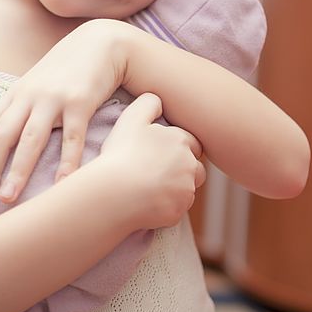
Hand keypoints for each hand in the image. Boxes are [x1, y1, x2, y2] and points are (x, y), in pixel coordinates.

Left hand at [0, 19, 129, 203]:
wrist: (101, 44)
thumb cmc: (69, 68)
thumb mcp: (39, 82)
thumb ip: (23, 105)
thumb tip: (9, 137)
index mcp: (17, 93)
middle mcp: (30, 95)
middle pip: (1, 135)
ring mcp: (54, 98)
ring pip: (30, 139)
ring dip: (17, 171)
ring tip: (9, 198)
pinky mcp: (81, 102)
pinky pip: (71, 138)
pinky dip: (66, 163)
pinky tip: (61, 184)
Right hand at [101, 93, 205, 228]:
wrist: (115, 192)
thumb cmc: (121, 154)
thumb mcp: (131, 118)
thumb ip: (148, 103)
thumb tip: (158, 100)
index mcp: (181, 141)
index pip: (192, 143)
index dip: (178, 148)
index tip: (161, 153)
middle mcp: (190, 165)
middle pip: (195, 168)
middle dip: (183, 169)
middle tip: (158, 172)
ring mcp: (186, 190)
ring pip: (187, 188)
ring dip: (176, 188)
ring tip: (151, 188)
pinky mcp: (179, 211)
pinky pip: (177, 208)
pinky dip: (167, 206)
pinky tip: (148, 202)